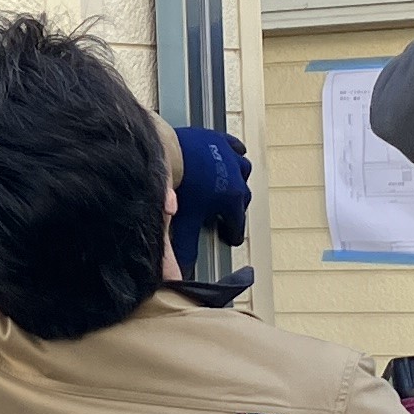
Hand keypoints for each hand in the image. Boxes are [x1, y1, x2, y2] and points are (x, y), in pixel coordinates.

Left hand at [173, 126, 252, 248]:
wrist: (169, 152)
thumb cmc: (181, 184)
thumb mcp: (185, 221)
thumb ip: (185, 248)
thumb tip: (180, 271)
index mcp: (232, 199)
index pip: (237, 223)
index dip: (232, 234)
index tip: (230, 239)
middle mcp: (237, 178)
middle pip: (243, 198)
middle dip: (237, 208)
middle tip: (226, 215)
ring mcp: (230, 158)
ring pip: (244, 170)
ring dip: (240, 179)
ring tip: (232, 185)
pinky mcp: (219, 141)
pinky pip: (235, 147)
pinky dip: (236, 151)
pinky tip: (235, 153)